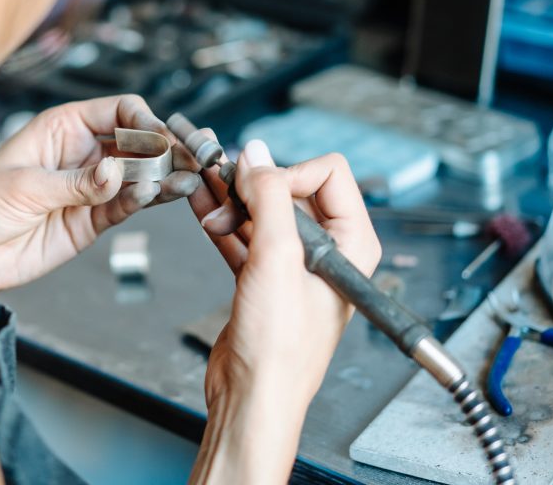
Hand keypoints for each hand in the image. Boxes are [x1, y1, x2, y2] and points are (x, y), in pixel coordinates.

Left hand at [0, 95, 199, 291]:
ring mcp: (91, 186)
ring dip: (165, 175)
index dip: (143, 119)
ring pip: (140, 175)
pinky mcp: (92, 220)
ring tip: (188, 178)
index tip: (159, 135)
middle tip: (190, 156)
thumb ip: (74, 183)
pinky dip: (149, 201)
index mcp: (63, 127)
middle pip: (138, 142)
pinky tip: (163, 195)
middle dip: (165, 147)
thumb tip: (116, 173)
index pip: (118, 111)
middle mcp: (82, 152)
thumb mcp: (23, 187)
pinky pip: (129, 205)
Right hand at [187, 140, 380, 483]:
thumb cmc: (280, 349)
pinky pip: (242, 234)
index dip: (287, 172)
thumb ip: (268, 197)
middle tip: (222, 182)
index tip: (255, 184)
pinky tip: (201, 201)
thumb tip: (256, 155)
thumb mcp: (278, 257)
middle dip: (253, 185)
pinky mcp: (263, 279)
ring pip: (262, 211)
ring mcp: (293, 266)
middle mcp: (328, 252)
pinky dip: (221, 218)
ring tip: (203, 186)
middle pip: (291, 189)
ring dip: (231, 198)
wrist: (252, 397)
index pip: (327, 175)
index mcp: (352, 244)